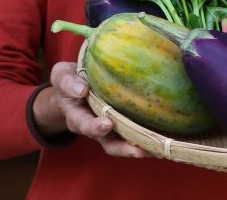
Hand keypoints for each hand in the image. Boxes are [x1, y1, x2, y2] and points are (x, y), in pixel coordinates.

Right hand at [32, 61, 147, 157]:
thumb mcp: (62, 76)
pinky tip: (163, 140)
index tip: (106, 124)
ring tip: (155, 150)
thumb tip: (82, 89)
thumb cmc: (70, 81)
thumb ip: (67, 82)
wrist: (75, 89)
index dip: (94, 126)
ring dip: (138, 148)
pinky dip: (147, 140)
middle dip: (122, 147)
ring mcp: (110, 129)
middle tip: (137, 148)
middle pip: (107, 142)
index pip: (83, 123)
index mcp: (76, 115)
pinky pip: (133, 136)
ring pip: (122, 144)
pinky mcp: (123, 125)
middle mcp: (94, 127)